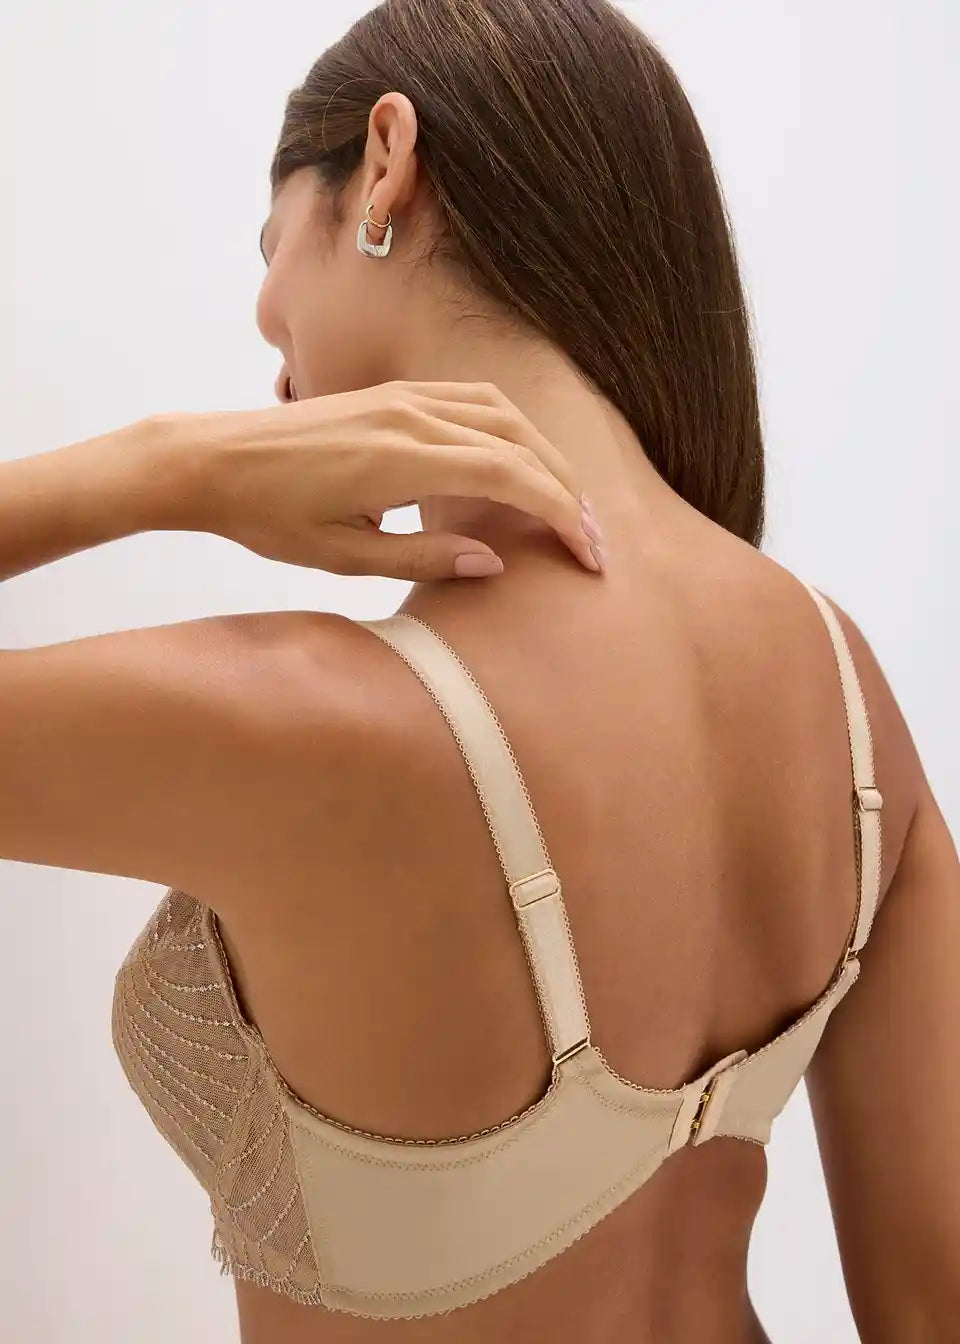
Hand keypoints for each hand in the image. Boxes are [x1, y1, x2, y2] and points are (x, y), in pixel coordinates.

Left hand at [164, 381, 601, 580]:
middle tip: (590, 540)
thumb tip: (493, 563)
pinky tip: (517, 461)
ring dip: (543, 456)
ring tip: (563, 504)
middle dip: (566, 490)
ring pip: (503, 414)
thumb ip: (424, 558)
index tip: (588, 554)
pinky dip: (510, 430)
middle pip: (521, 440)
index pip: (512, 476)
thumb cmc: (268, 515)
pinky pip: (472, 401)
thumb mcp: (344, 556)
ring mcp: (403, 397)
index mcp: (403, 458)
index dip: (561, 514)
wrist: (211, 459)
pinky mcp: (392, 394)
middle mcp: (412, 415)